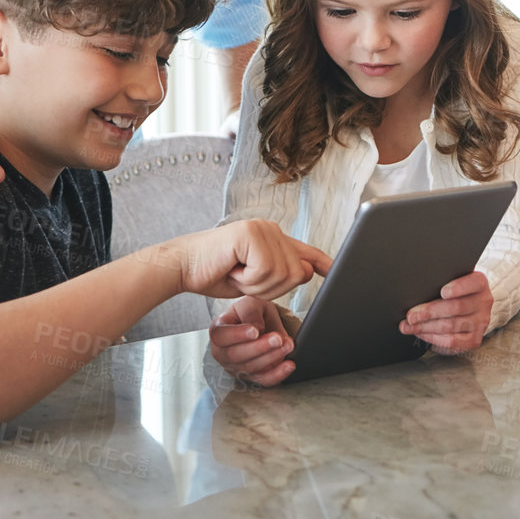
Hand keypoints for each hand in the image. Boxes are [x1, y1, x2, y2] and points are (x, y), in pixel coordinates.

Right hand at [163, 219, 331, 300]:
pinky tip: (233, 270)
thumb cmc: (214, 273)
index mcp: (274, 240)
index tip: (337, 270)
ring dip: (257, 286)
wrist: (182, 267)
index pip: (307, 251)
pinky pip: (265, 270)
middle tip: (245, 280)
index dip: (324, 263)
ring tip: (237, 274)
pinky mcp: (250, 234)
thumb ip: (278, 276)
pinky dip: (248, 280)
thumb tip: (307, 273)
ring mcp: (262, 229)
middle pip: (298, 273)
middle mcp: (272, 230)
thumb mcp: (253, 280)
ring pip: (283, 273)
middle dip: (271, 289)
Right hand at [210, 295, 296, 385]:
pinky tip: (289, 365)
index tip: (255, 331)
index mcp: (218, 331)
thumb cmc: (250, 312)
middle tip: (277, 339)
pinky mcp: (251, 376)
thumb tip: (258, 329)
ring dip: (271, 357)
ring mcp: (235, 367)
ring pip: (250, 368)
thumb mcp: (250, 303)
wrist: (259, 321)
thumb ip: (251, 314)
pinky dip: (277, 374)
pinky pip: (263, 380)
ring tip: (288, 345)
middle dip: (259, 347)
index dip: (237, 335)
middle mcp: (222, 352)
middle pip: (236, 355)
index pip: (221, 336)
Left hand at [400, 270, 491, 354]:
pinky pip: (451, 341)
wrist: (471, 306)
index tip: (443, 292)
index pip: (472, 283)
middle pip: (456, 307)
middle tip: (411, 315)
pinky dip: (432, 338)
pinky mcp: (474, 339)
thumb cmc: (457, 291)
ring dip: (426, 327)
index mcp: (480, 283)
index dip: (458, 288)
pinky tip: (421, 333)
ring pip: (451, 326)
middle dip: (430, 312)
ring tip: (410, 326)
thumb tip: (417, 292)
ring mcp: (481, 322)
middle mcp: (483, 302)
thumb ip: (442, 281)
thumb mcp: (454, 279)